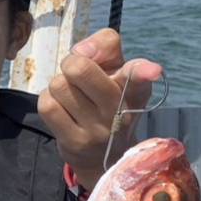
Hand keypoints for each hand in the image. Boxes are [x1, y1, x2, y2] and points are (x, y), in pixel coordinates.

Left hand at [38, 28, 161, 192]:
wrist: (100, 154)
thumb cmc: (105, 99)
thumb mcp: (114, 70)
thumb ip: (105, 46)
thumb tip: (82, 50)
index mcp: (135, 90)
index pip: (139, 78)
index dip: (144, 71)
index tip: (152, 71)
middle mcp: (120, 111)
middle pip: (80, 69)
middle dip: (71, 63)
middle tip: (75, 72)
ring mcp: (97, 129)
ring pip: (58, 85)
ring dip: (58, 84)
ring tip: (71, 94)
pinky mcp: (74, 142)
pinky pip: (48, 105)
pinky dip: (48, 99)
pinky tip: (61, 107)